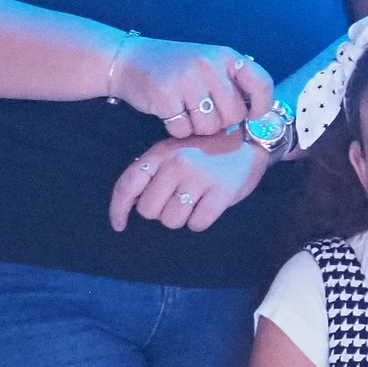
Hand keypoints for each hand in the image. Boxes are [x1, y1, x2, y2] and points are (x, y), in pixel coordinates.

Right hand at [106, 35, 274, 141]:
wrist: (128, 61)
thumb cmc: (175, 67)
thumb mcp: (208, 62)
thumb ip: (231, 81)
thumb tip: (256, 113)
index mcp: (226, 55)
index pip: (261, 83)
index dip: (262, 105)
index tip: (253, 115)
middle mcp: (210, 65)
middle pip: (234, 115)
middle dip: (221, 122)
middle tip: (204, 113)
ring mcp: (188, 81)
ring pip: (210, 127)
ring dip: (198, 129)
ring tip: (185, 111)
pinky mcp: (167, 98)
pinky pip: (184, 131)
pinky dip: (178, 130)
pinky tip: (170, 115)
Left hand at [108, 132, 269, 231]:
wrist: (249, 141)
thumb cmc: (206, 151)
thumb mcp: (174, 151)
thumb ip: (152, 171)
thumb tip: (131, 203)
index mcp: (161, 153)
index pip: (128, 184)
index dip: (118, 209)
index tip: (119, 225)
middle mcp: (177, 164)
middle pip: (149, 210)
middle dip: (159, 212)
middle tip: (175, 201)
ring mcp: (199, 178)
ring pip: (171, 220)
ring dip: (181, 218)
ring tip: (194, 201)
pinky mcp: (220, 193)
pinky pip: (196, 224)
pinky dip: (199, 221)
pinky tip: (207, 206)